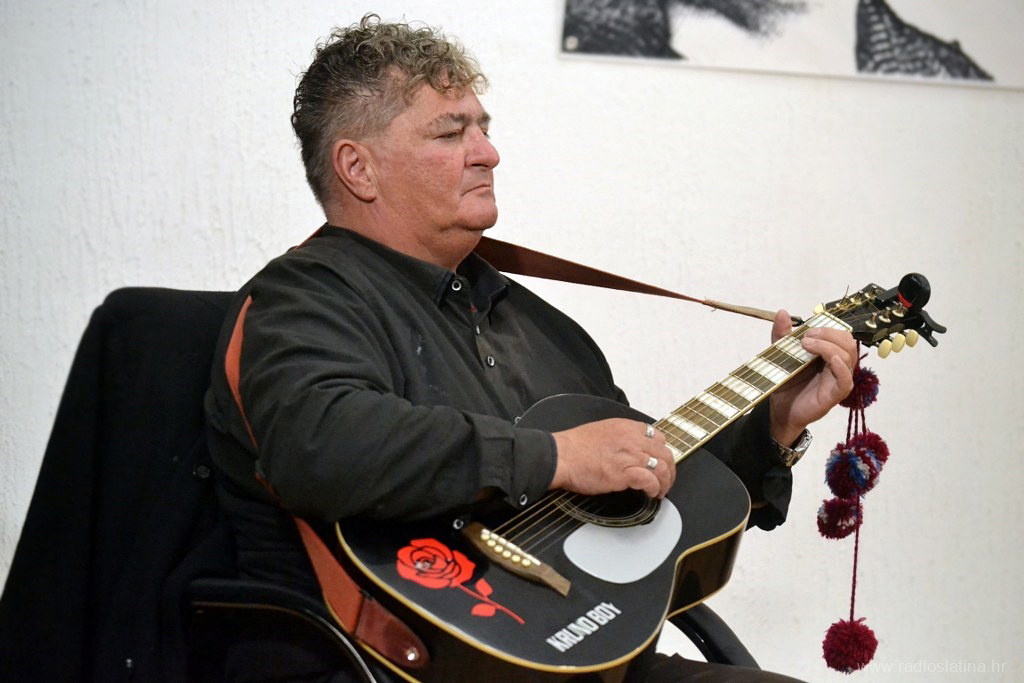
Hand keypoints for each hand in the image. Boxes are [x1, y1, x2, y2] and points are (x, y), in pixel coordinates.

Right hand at [550, 418, 675, 498]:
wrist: (560, 456)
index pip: (658, 436)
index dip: (662, 452)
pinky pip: (650, 480)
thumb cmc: (574, 447)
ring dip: (665, 483)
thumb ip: (620, 437)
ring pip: (662, 468)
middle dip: (669, 470)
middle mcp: (632, 439)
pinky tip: (650, 494)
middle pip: (665, 453)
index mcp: (626, 427)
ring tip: (660, 491)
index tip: (660, 462)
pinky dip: (654, 489)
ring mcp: (629, 456)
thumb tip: (630, 450)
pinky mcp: (624, 473)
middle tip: (666, 481)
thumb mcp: (602, 431)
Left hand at [769, 309, 857, 445]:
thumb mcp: (782, 354)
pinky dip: (842, 368)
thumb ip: (782, 335)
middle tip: (808, 335)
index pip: (840, 334)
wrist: (779, 408)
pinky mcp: (835, 394)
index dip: (828, 327)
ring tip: (807, 344)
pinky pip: (846, 379)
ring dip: (829, 347)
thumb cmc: (786, 381)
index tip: (808, 328)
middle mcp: (837, 365)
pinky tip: (832, 360)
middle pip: (847, 343)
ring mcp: (838, 379)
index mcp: (828, 354)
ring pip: (848, 357)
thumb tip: (782, 312)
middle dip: (829, 334)